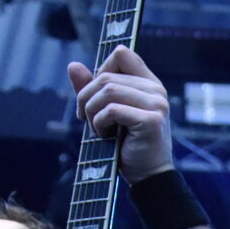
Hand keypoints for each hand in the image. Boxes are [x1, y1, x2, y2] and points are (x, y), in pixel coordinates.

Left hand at [69, 46, 174, 179]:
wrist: (146, 175)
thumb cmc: (126, 144)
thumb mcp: (105, 111)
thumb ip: (91, 88)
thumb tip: (73, 65)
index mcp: (148, 83)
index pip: (122, 54)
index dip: (102, 69)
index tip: (96, 94)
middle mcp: (156, 90)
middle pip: (106, 75)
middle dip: (86, 97)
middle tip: (85, 119)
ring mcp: (157, 104)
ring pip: (107, 90)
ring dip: (91, 112)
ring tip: (96, 129)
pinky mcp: (151, 120)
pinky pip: (112, 110)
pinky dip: (100, 123)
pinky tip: (104, 135)